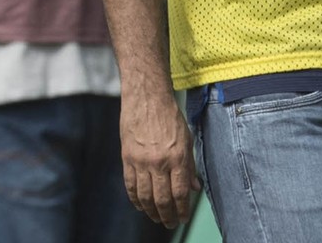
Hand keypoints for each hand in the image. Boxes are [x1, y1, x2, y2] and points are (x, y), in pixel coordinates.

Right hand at [121, 92, 200, 228]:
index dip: (182, 210)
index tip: (183, 218)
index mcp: (177, 156)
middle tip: (170, 223)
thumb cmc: (170, 116)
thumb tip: (194, 187)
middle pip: (162, 199)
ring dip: (151, 211)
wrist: (147, 98)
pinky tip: (141, 205)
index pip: (180, 192)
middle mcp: (159, 162)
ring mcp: (141, 161)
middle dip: (167, 216)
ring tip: (156, 218)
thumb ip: (189, 165)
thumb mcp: (187, 138)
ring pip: (145, 196)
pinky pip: (130, 186)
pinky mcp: (127, 158)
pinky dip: (135, 199)